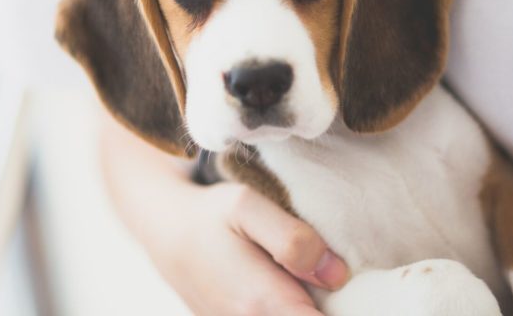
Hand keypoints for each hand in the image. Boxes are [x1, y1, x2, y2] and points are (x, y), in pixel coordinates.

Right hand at [99, 112, 348, 315]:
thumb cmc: (209, 215)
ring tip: (309, 275)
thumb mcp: (247, 206)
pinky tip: (288, 281)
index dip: (346, 308)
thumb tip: (336, 274)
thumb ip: (293, 240)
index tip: (343, 281)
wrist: (166, 231)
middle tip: (329, 270)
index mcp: (264, 302)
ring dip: (308, 303)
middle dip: (329, 303)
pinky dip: (290, 303)